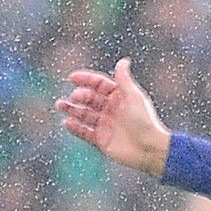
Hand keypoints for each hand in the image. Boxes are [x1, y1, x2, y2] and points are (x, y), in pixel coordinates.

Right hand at [56, 57, 172, 176]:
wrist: (149, 149)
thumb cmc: (145, 122)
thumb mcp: (134, 97)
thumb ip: (124, 79)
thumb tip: (123, 61)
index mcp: (120, 97)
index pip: (99, 85)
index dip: (86, 80)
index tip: (72, 78)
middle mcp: (111, 110)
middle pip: (90, 99)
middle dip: (79, 96)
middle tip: (74, 96)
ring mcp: (106, 125)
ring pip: (84, 115)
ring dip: (72, 109)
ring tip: (60, 105)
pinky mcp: (102, 141)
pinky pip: (85, 133)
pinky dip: (75, 128)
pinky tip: (66, 122)